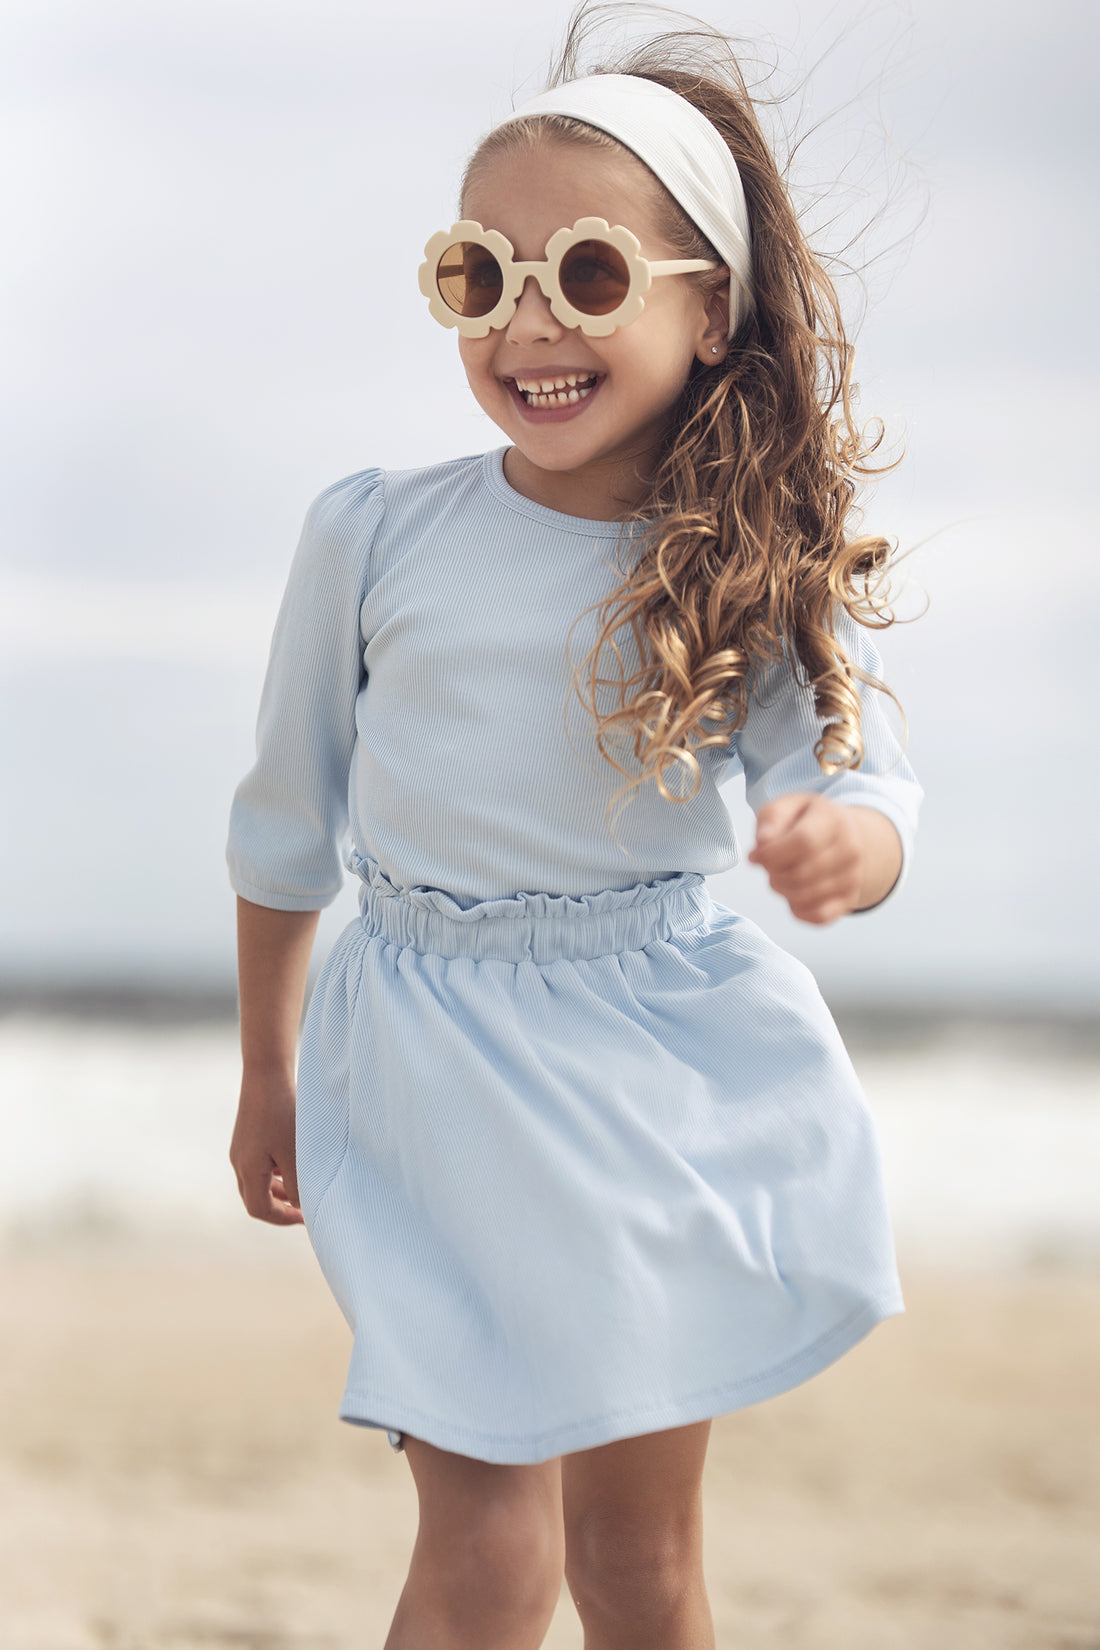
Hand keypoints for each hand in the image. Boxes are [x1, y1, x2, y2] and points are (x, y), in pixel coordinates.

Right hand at [229, 1071, 304, 1225]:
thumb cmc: (283, 1112)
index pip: (259, 1209)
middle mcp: (239, 1161)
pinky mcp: (247, 1135)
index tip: (305, 1217)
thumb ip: (298, 1184)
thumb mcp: (295, 1153)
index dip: (283, 1218)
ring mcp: (241, 1148)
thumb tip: (301, 1207)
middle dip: (280, 1207)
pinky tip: (293, 1162)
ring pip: (257, 1181)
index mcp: (248, 1169)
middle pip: (255, 1198)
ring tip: (300, 1188)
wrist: (266, 1072)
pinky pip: (258, 1164)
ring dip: (278, 1190)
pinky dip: (275, 1172)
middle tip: (303, 1208)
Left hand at [747, 792, 863, 924]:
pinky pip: (818, 916)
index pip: (804, 842)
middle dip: (773, 873)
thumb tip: (763, 842)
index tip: (758, 855)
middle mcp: (850, 849)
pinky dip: (798, 910)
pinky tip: (794, 893)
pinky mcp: (850, 899)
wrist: (843, 834)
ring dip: (782, 890)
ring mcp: (853, 877)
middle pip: (800, 874)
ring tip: (781, 875)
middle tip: (769, 865)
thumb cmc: (809, 821)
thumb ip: (771, 819)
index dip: (773, 854)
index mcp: (834, 820)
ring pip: (805, 897)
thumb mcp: (787, 806)